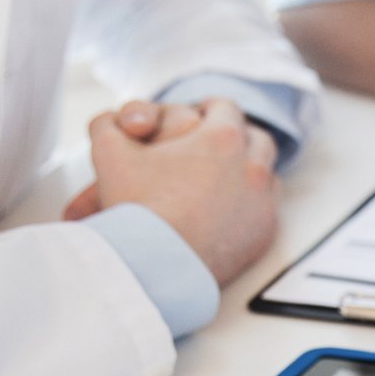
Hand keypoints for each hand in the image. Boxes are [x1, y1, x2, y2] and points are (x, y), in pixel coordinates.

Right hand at [64, 98, 275, 221]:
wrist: (154, 267)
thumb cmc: (134, 210)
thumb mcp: (109, 153)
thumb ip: (110, 125)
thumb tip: (112, 121)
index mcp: (222, 137)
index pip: (225, 108)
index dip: (210, 110)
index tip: (201, 115)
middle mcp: (252, 167)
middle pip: (256, 139)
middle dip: (237, 138)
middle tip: (217, 144)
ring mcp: (262, 204)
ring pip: (266, 174)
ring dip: (248, 170)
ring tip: (226, 176)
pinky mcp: (263, 236)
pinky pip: (266, 211)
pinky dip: (251, 206)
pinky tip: (231, 209)